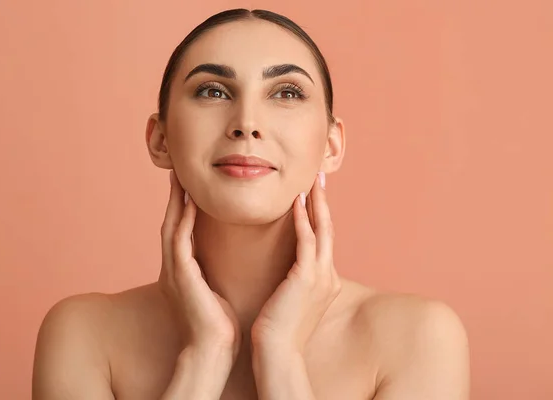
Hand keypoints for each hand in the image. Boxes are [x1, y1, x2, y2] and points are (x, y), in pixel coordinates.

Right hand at [158, 170, 240, 358]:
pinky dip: (183, 220)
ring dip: (175, 202)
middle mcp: (174, 267)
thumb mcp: (215, 291)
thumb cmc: (218, 324)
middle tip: (177, 173)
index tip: (189, 186)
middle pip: (172, 223)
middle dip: (174, 198)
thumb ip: (213, 274)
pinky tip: (189, 203)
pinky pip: (179, 241)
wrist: (213, 348)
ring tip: (179, 178)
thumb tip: (228, 262)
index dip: (183, 207)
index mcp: (183, 270)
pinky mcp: (180, 275)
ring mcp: (174, 271)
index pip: (181, 231)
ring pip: (172, 226)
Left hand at [251, 172, 340, 352]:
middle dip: (323, 202)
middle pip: (328, 229)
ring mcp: (321, 276)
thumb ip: (295, 281)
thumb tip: (287, 269)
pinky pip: (307, 240)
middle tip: (319, 177)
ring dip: (316, 203)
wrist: (277, 352)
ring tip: (311, 180)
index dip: (319, 216)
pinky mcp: (307, 277)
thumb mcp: (291, 300)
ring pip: (322, 230)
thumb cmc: (278, 328)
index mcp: (325, 281)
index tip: (312, 195)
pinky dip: (303, 219)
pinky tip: (296, 201)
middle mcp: (328, 275)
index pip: (323, 240)